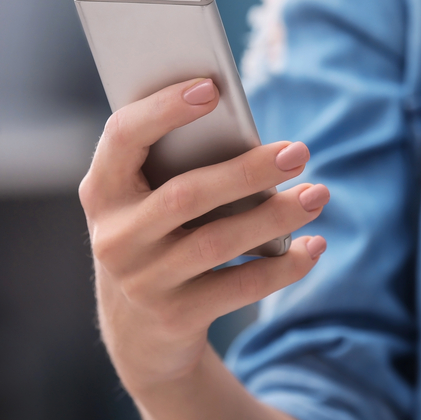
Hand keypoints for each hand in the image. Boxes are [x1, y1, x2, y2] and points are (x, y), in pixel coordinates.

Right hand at [79, 78, 327, 398]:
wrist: (138, 331)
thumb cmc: (158, 233)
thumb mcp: (149, 200)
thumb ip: (180, 165)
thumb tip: (252, 138)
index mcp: (103, 190)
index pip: (123, 137)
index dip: (163, 110)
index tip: (212, 88)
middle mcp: (114, 237)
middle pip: (186, 195)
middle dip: (248, 171)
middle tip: (298, 151)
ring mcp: (142, 282)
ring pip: (217, 242)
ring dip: (276, 216)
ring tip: (317, 194)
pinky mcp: (176, 317)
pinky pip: (239, 288)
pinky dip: (283, 266)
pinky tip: (313, 246)